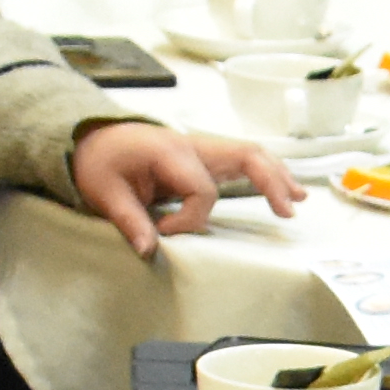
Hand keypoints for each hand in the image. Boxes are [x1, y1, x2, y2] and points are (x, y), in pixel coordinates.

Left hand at [61, 120, 292, 255]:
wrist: (91, 139)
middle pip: (245, 156)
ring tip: (298, 200)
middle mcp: (191, 145)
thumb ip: (129, 220)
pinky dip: (265, 172)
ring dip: (276, 175)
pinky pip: (242, 159)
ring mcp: (200, 148)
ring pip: (250, 154)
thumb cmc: (98, 161)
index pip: (201, 190)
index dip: (188, 219)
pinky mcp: (203, 156)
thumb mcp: (103, 192)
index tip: (163, 230)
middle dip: (270, 182)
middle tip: (287, 211)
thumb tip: (149, 250)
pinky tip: (284, 188)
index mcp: (169, 151)